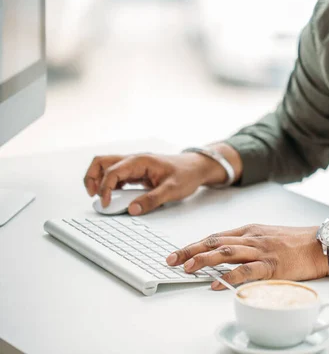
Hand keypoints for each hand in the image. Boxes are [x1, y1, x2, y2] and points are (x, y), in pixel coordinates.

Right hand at [83, 151, 233, 214]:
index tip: (106, 203)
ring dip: (98, 180)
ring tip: (100, 197)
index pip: (113, 171)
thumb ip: (152, 200)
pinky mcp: (136, 173)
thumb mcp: (172, 190)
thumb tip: (133, 209)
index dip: (105, 188)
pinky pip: (116, 176)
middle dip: (92, 177)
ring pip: (106, 167)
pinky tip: (112, 197)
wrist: (196, 167)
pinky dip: (109, 185)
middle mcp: (134, 160)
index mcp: (140, 161)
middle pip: (101, 162)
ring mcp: (134, 166)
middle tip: (93, 196)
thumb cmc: (186, 174)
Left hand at [166, 224, 328, 289]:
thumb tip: (227, 252)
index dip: (195, 244)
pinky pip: (247, 271)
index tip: (179, 252)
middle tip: (172, 259)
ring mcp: (261, 250)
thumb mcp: (268, 235)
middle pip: (215, 242)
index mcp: (250, 230)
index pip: (216, 236)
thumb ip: (248, 243)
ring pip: (226, 252)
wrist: (321, 243)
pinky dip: (229, 276)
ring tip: (187, 268)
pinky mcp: (272, 265)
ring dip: (204, 259)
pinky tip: (216, 282)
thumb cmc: (296, 241)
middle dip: (191, 250)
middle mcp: (252, 238)